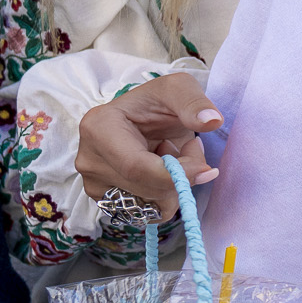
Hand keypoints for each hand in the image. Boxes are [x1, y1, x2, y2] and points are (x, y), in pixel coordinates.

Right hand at [75, 72, 220, 218]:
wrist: (143, 117)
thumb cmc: (157, 101)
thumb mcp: (178, 88)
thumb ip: (194, 102)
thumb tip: (212, 121)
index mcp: (99, 128)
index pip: (137, 167)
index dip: (176, 174)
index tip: (205, 168)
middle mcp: (90, 160)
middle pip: (146, 189)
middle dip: (180, 175)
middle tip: (186, 147)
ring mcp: (95, 184)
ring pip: (150, 206)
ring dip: (174, 186)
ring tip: (168, 155)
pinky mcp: (107, 200)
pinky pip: (148, 213)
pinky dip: (165, 196)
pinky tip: (160, 172)